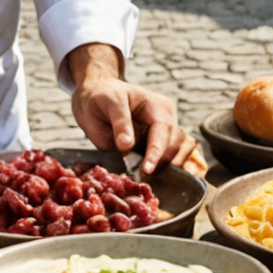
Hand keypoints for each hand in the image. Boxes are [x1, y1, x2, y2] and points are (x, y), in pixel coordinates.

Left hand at [67, 44, 196, 174]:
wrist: (97, 96)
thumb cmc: (103, 96)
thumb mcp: (109, 103)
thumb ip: (120, 124)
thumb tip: (127, 145)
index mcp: (156, 105)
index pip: (163, 130)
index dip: (156, 151)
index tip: (147, 169)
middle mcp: (166, 118)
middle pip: (174, 144)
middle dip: (161, 162)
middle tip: (141, 176)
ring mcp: (164, 132)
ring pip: (175, 153)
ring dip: (162, 166)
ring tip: (142, 174)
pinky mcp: (158, 144)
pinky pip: (166, 159)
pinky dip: (159, 167)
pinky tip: (145, 171)